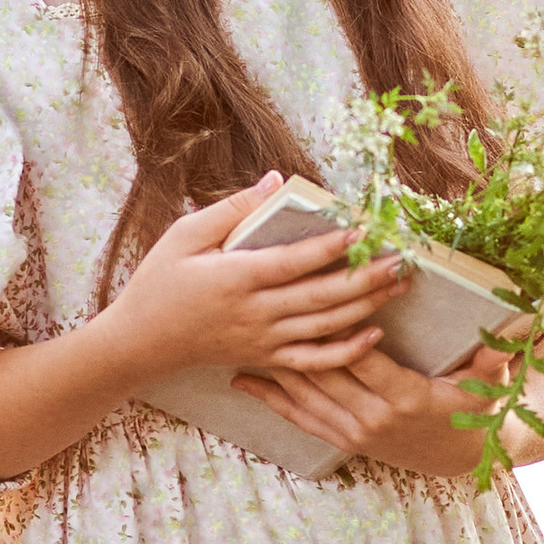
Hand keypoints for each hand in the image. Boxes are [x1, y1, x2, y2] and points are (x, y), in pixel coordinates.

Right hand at [103, 174, 403, 383]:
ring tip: (399, 286)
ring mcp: (262, 340)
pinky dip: (346, 352)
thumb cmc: (160, 282)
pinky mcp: (265, 359)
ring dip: (366, 307)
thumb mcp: (184, 235)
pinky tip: (373, 335)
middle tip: (404, 260)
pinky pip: (313, 362)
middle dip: (366, 278)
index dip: (330, 247)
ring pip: (325, 328)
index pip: (293, 262)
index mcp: (235, 278)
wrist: (140, 343)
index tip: (364, 231)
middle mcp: (255, 313)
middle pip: (321, 297)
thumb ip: (231, 209)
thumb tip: (275, 181)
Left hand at [233, 325, 527, 478]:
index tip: (316, 290)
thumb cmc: (475, 412)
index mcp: (407, 397)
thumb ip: (493, 358)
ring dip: (273, 362)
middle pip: (324, 368)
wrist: (460, 462)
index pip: (363, 354)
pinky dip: (271, 398)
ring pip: (305, 392)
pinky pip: (299, 418)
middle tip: (262, 298)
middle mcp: (374, 417)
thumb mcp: (490, 387)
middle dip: (293, 333)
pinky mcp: (342, 441)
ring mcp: (354, 432)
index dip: (339, 322)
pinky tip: (243, 379)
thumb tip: (516, 333)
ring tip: (240, 333)